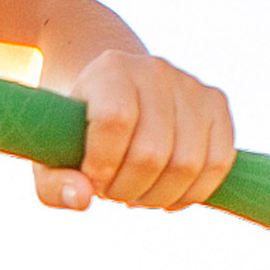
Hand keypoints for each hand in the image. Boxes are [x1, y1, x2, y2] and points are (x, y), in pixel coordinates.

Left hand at [41, 48, 234, 211]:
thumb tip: (84, 199)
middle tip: (112, 190)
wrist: (110, 89)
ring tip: (135, 193)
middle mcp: (154, 70)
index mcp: (109, 70)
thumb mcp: (49, 154)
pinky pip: (219, 163)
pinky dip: (192, 193)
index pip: (115, 121)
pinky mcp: (216, 103)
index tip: (91, 179)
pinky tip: (165, 196)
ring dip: (158, 196)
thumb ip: (53, 183)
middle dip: (128, 189)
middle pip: (152, 152)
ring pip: (189, 163)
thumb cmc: (75, 128)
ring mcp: (190, 84)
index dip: (103, 164)